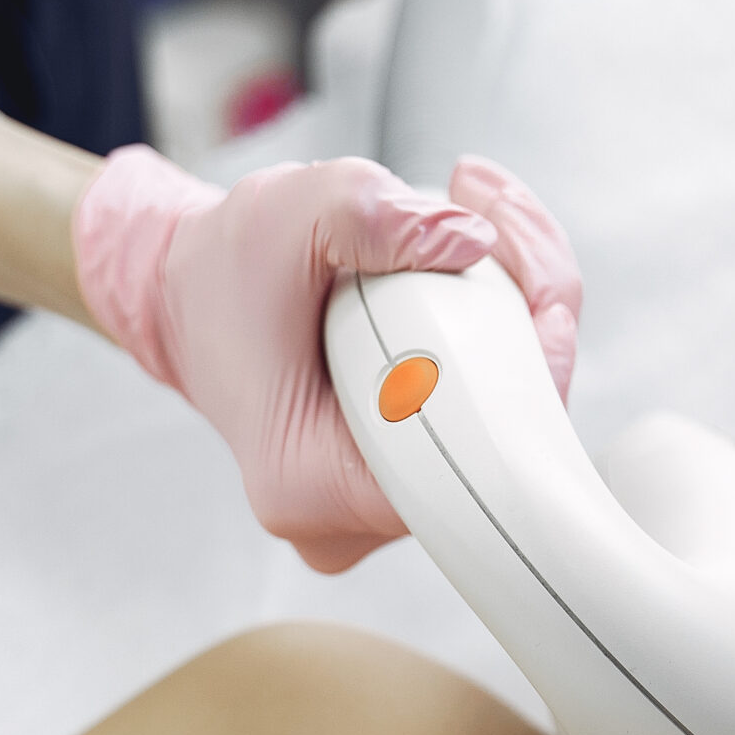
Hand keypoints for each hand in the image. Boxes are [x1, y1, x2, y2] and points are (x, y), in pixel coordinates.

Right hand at [73, 146, 581, 572]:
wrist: (189, 295)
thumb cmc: (227, 268)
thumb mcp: (288, 213)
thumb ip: (372, 217)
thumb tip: (471, 242)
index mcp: (311, 484)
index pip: (473, 465)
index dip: (530, 382)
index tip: (545, 299)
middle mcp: (348, 521)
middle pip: (501, 443)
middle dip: (529, 321)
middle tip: (498, 219)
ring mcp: (377, 512)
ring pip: (501, 428)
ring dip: (517, 325)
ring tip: (483, 220)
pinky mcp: (401, 480)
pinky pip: (483, 421)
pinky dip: (497, 346)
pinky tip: (484, 265)